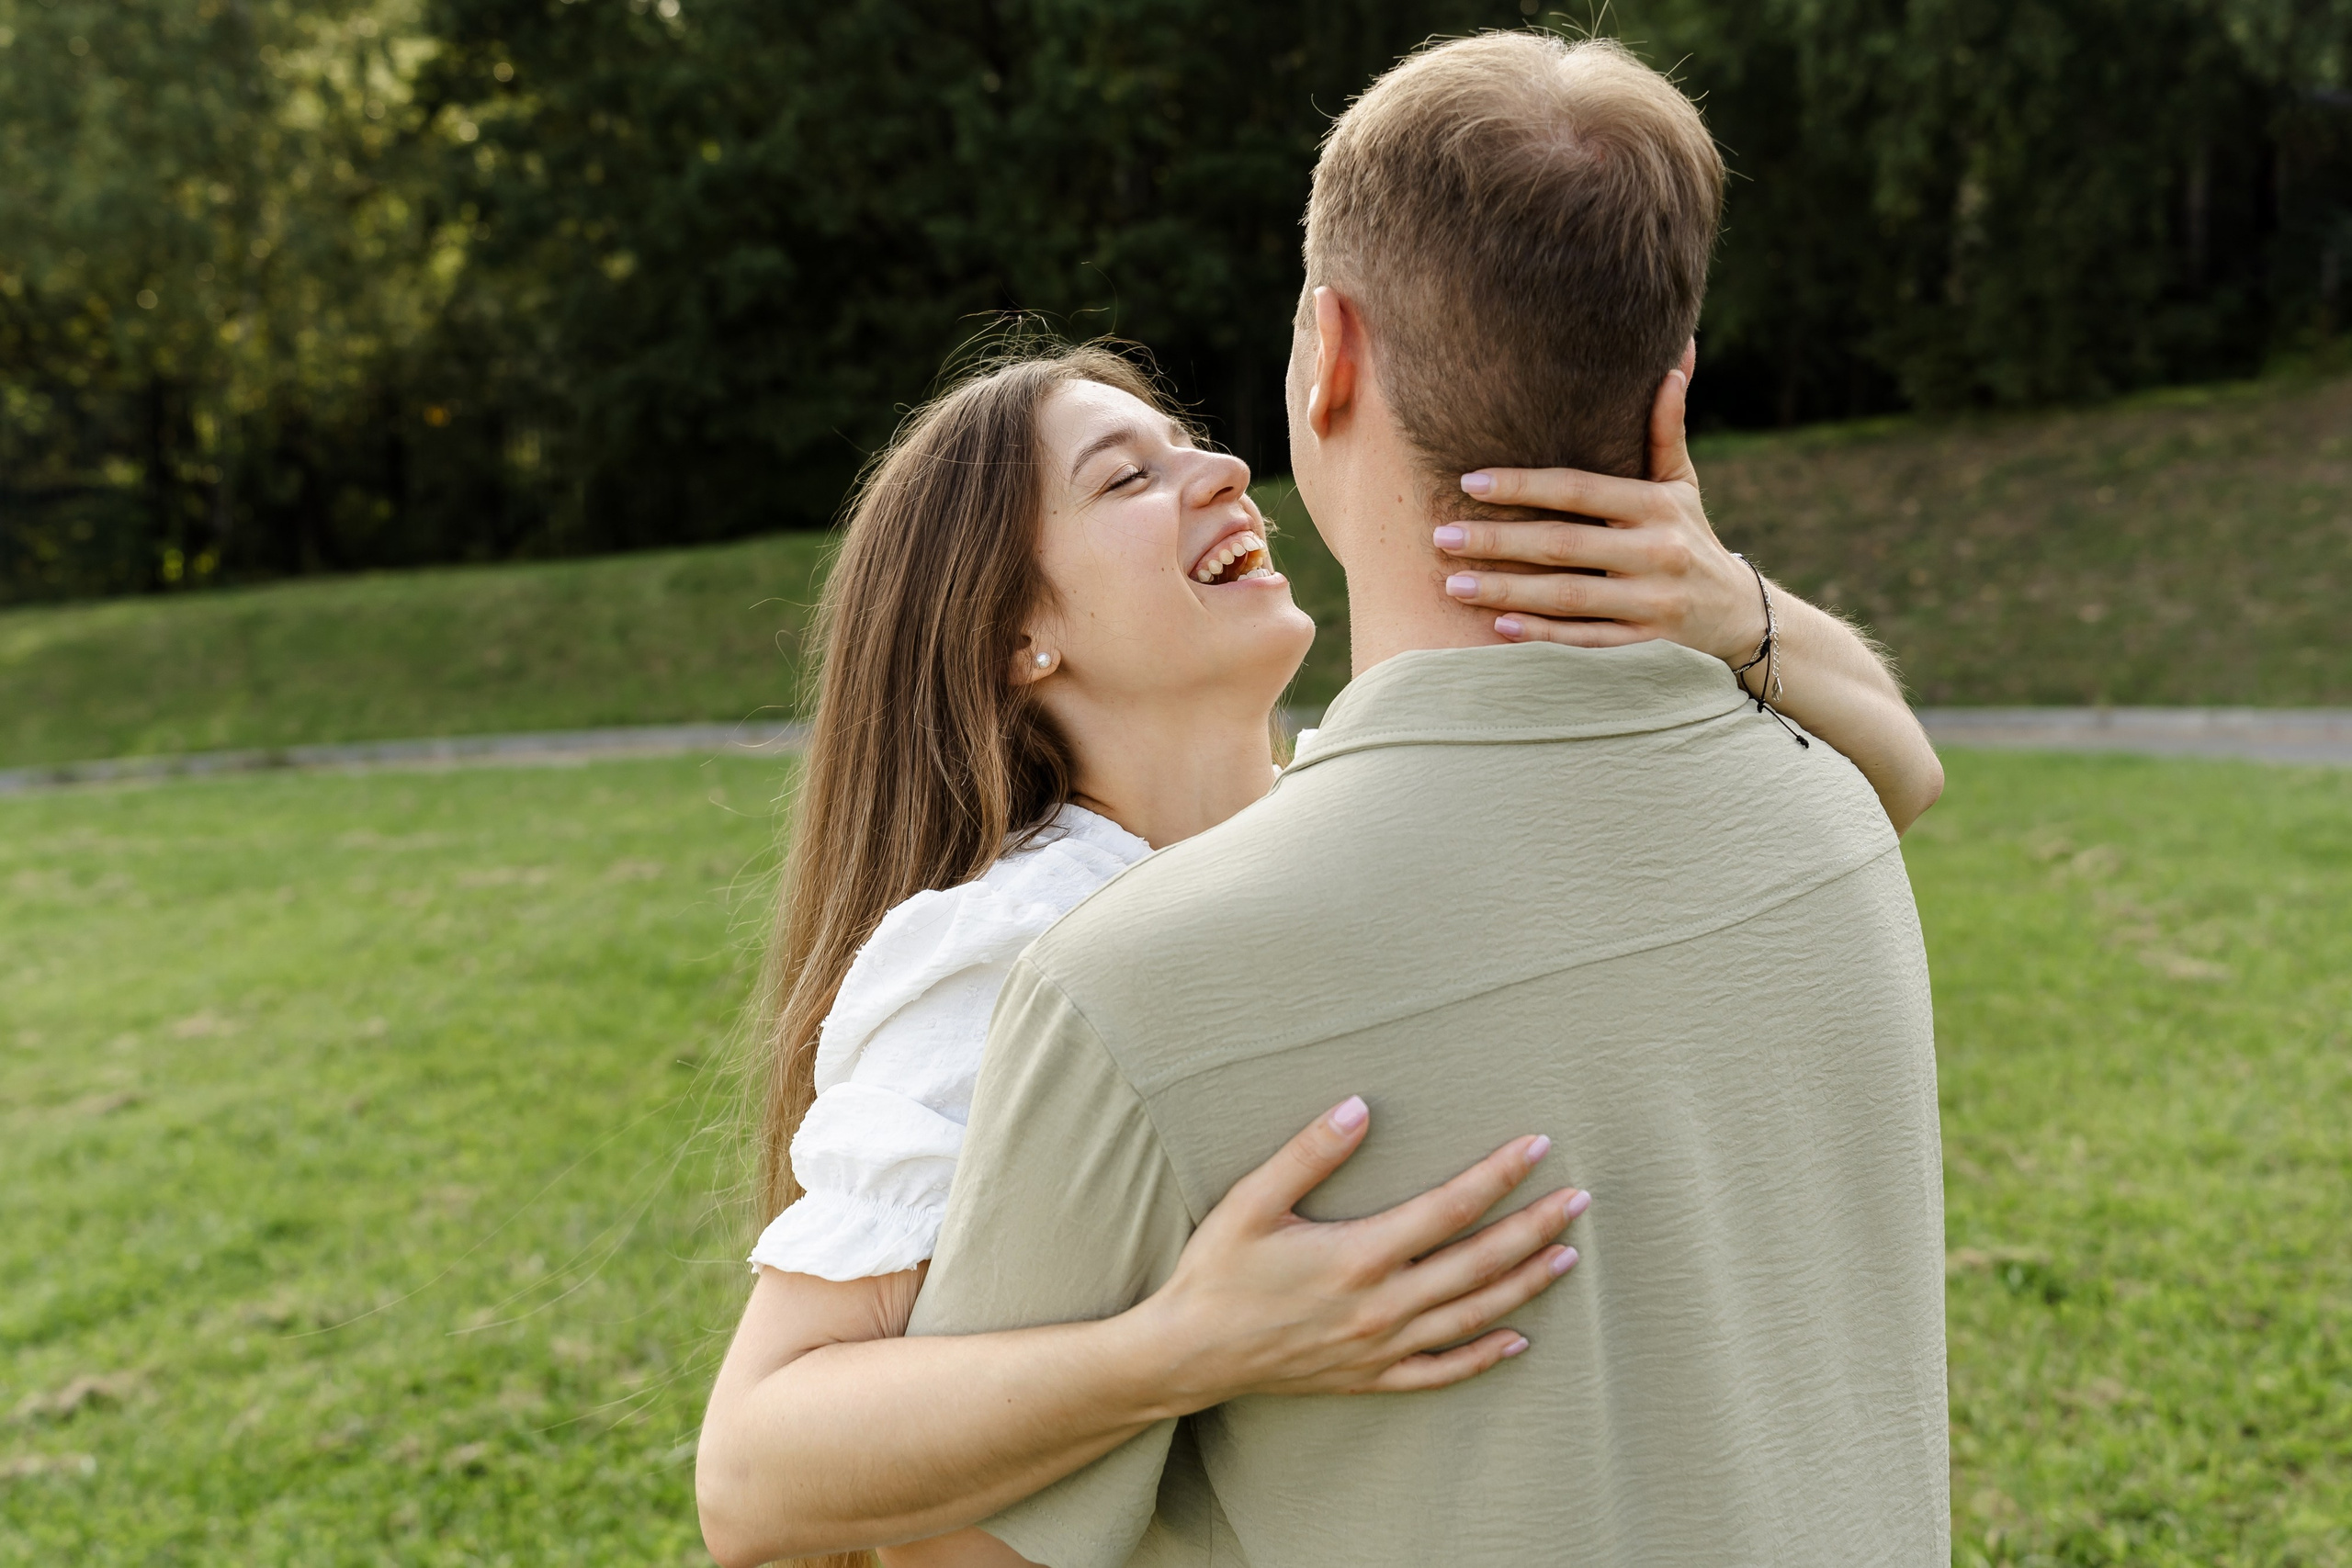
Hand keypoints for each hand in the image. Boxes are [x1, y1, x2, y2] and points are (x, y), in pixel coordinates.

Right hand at [1130, 1095, 1586, 1406]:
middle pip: (1479, 1263)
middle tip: (1579, 1200)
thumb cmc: (1216, 1273)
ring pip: (1472, 1316)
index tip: (1537, 1147)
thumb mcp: (1251, 1202)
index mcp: (1360, 1257)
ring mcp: (1381, 1347)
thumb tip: (1360, 1106)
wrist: (1187, 1355)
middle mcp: (1383, 1305)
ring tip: (1566, 1256)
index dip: (1498, 1176)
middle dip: (1534, 1227)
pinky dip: (1484, 1357)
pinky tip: (1517, 1341)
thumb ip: (1308, 1153)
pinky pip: (1442, 1372)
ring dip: (1524, 1285)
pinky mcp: (1369, 1378)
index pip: (1449, 1209)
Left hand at [1435, 343, 1766, 665]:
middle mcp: (1655, 553)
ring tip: (1452, 585)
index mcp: (1657, 506)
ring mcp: (1650, 603)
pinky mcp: (1644, 645)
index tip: (1469, 482)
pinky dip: (1543, 635)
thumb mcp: (1682, 484)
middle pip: (1564, 546)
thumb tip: (1672, 363)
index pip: (1579, 490)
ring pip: (1568, 597)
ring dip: (1507, 591)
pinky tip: (1498, 626)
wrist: (1738, 613)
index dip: (1523, 486)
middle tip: (1441, 537)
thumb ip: (1665, 431)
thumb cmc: (1690, 536)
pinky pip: (1586, 641)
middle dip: (1498, 542)